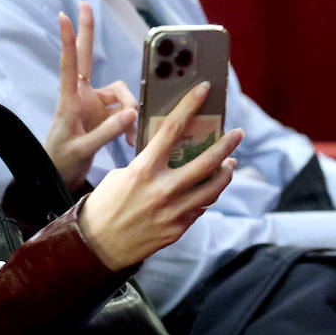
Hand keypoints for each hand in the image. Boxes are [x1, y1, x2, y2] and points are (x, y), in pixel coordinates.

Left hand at [44, 3, 137, 188]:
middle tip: (85, 4)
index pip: (69, 65)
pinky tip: (133, 140)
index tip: (63, 16)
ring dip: (130, 109)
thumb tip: (131, 112)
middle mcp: (81, 96)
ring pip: (120, 93)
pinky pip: (125, 111)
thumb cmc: (62, 161)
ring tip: (132, 135)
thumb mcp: (83, 149)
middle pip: (87, 58)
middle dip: (88, 32)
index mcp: (70, 101)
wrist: (60, 177)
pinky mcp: (104, 115)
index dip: (69, 40)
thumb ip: (106, 132)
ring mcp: (93, 104)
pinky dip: (131, 123)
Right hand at [78, 82, 242, 271]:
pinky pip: (200, 208)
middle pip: (205, 162)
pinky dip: (206, 195)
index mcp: (144, 169)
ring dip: (225, 173)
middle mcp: (162, 189)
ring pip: (212, 188)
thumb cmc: (105, 205)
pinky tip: (208, 189)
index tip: (204, 90)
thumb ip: (147, 165)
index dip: (189, 106)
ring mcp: (173, 211)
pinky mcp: (177, 229)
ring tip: (230, 163)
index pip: (172, 129)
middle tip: (238, 133)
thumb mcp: (121, 175)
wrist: (98, 244)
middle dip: (226, 145)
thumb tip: (167, 158)